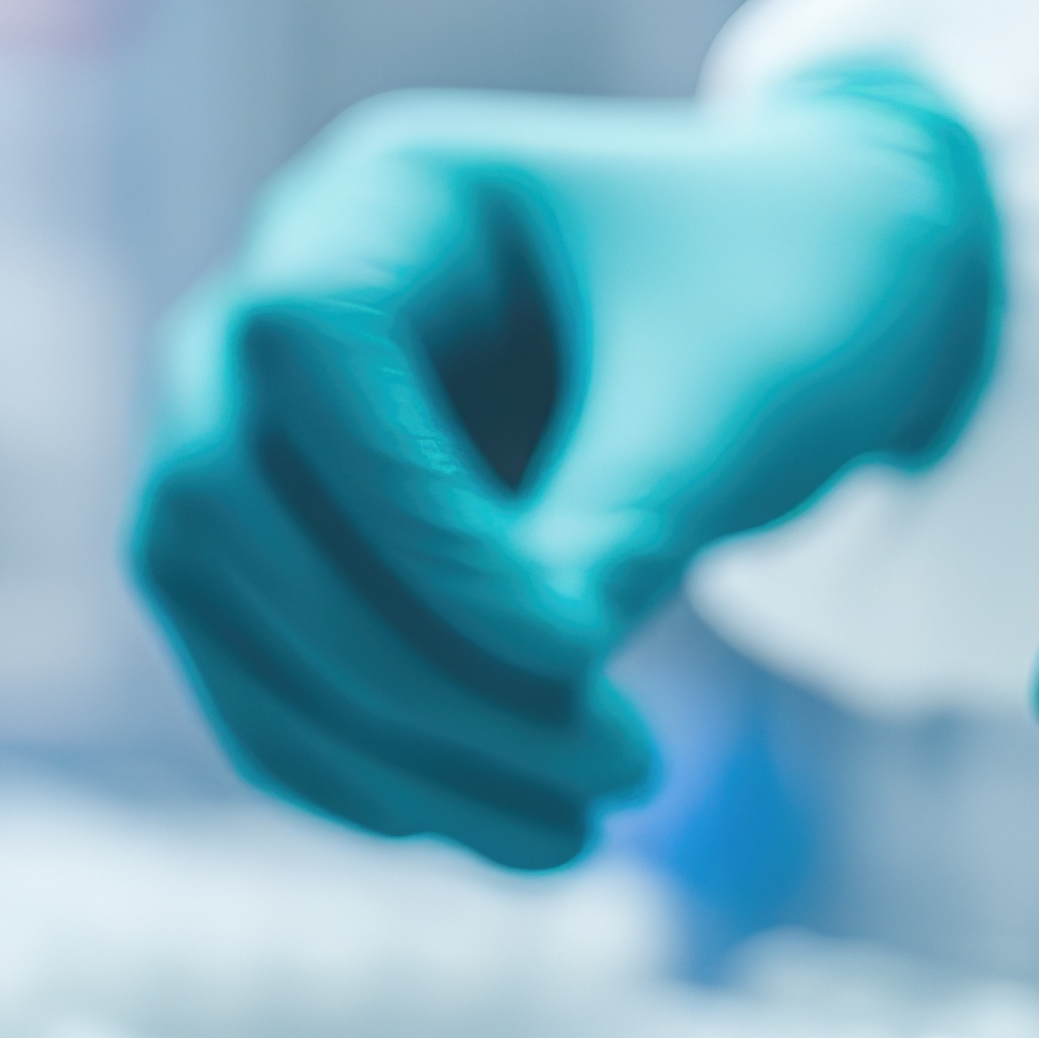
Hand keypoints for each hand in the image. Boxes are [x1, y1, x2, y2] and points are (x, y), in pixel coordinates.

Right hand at [131, 62, 996, 869]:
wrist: (816, 298)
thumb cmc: (789, 299)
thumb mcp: (738, 395)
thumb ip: (621, 517)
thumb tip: (529, 685)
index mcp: (383, 194)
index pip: (307, 353)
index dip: (413, 525)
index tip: (576, 653)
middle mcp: (275, 294)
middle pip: (226, 498)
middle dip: (400, 673)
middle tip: (614, 778)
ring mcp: (255, 425)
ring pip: (223, 611)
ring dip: (382, 754)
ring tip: (573, 842)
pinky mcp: (287, 548)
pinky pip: (262, 676)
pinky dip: (364, 772)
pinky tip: (505, 836)